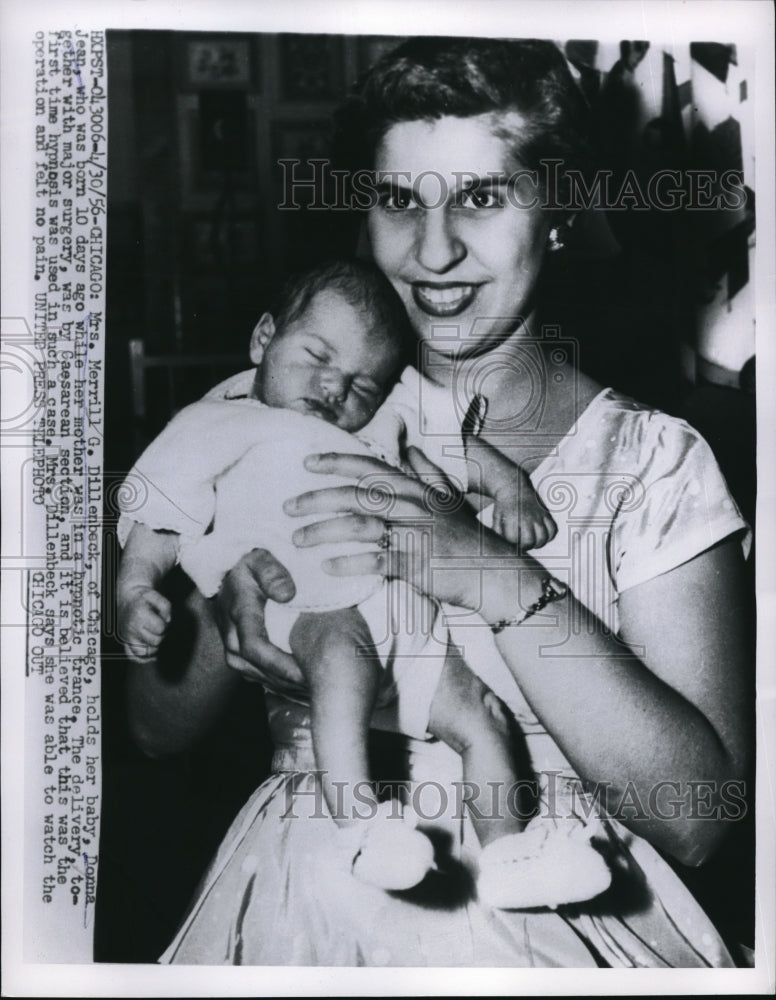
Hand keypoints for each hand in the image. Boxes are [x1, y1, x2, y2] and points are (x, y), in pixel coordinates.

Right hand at [117, 584, 171, 662]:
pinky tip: (152, 654)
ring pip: (145, 653)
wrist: (127, 598)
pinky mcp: (125, 643)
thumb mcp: (157, 596)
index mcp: (140, 615)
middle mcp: (132, 628)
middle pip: (155, 641)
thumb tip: (167, 621)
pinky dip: (143, 658)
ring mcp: (127, 637)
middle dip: (161, 635)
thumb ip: (166, 607)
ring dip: (154, 646)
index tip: (160, 618)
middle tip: (157, 626)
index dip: (164, 624)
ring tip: (153, 636)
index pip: (160, 629)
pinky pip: (133, 657)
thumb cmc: (144, 599)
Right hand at [211, 548, 305, 693]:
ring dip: (284, 685)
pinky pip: (256, 675)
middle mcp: (231, 635)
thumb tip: (286, 594)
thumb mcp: (261, 559)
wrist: (228, 573)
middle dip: (287, 681)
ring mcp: (231, 647)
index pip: (255, 647)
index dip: (280, 664)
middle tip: (319, 687)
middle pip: (257, 668)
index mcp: (240, 612)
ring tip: (314, 689)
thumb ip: (272, 572)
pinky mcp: (237, 654)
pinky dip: (278, 682)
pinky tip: (301, 686)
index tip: (306, 673)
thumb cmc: (251, 564)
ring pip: (256, 675)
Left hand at [286, 446, 513, 608]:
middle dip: (316, 499)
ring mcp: (415, 533)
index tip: (306, 463)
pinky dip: (349, 562)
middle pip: (355, 495)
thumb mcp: (449, 499)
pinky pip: (375, 560)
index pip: (370, 467)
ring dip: (324, 531)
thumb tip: (411, 448)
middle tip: (287, 507)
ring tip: (298, 539)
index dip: (336, 462)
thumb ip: (428, 472)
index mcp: (415, 489)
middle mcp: (413, 506)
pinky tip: (328, 566)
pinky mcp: (416, 563)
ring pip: (359, 525)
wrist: (493, 573)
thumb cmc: (466, 538)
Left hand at [492, 483, 557, 550]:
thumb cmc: (504, 506)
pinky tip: (541, 536)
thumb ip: (498, 532)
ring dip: (538, 543)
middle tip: (522, 542)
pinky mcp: (546, 513)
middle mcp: (527, 516)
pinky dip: (549, 536)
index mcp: (512, 516)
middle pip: (529, 540)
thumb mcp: (497, 517)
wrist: (514, 488)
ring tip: (532, 541)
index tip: (511, 539)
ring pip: (543, 537)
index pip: (513, 537)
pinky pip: (553, 529)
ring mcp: (538, 515)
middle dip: (525, 545)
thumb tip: (505, 544)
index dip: (511, 542)